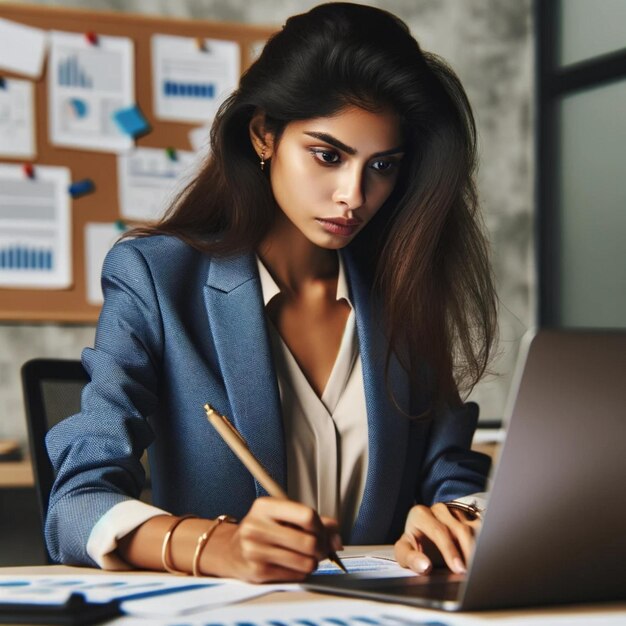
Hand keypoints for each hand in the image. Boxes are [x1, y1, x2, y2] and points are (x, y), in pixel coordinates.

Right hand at [213, 496, 341, 582]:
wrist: (230, 549)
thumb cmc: (263, 529)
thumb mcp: (283, 515)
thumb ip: (314, 521)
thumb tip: (336, 539)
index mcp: (265, 506)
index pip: (307, 515)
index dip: (322, 528)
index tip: (323, 533)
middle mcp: (257, 526)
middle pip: (309, 542)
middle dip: (321, 548)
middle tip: (318, 549)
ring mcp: (255, 550)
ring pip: (305, 562)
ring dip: (312, 562)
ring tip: (305, 557)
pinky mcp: (257, 572)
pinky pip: (296, 576)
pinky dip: (300, 572)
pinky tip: (292, 564)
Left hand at [394, 502, 480, 574]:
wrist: (423, 538)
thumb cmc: (414, 546)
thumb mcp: (404, 551)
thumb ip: (410, 559)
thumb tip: (425, 566)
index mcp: (420, 514)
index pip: (438, 531)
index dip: (449, 550)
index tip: (457, 568)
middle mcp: (439, 510)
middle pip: (459, 530)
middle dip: (467, 553)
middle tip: (470, 573)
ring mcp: (456, 512)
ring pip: (473, 529)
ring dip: (477, 550)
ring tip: (478, 569)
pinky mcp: (469, 519)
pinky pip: (482, 530)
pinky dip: (484, 545)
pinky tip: (482, 559)